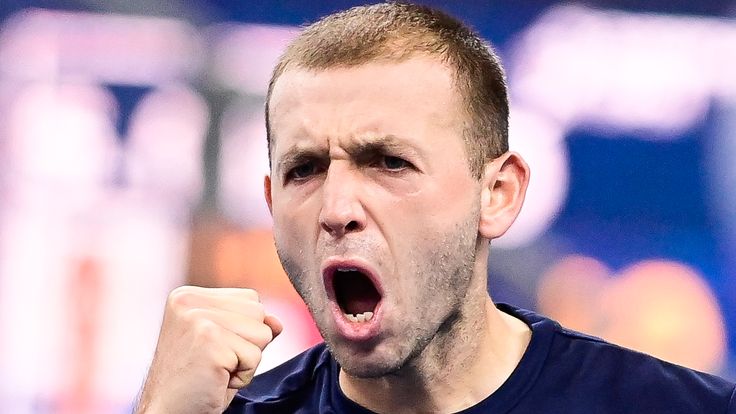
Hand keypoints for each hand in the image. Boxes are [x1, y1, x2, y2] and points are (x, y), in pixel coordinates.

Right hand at [134, 286, 282, 413]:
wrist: (166, 413)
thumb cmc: (194, 382)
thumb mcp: (223, 346)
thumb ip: (250, 327)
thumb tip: (277, 322)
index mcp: (189, 296)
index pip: (250, 298)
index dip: (244, 330)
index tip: (215, 349)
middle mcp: (190, 301)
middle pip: (259, 312)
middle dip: (248, 343)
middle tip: (216, 362)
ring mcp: (198, 318)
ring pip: (262, 333)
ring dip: (246, 360)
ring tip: (217, 370)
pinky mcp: (209, 340)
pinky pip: (254, 356)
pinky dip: (242, 376)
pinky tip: (216, 380)